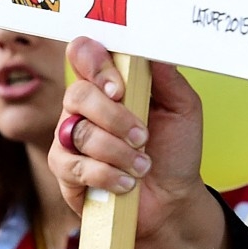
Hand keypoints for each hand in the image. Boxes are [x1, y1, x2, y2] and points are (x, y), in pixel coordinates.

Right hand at [50, 38, 207, 242]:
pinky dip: (107, 175)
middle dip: (115, 118)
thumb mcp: (183, 108)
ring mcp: (69, 137)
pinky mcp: (64, 170)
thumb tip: (152, 50)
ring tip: (142, 165)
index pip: (83, 54)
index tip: (120, 88)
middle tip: (142, 136)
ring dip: (119, 152)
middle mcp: (83, 106)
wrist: (173, 199)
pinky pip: (75, 165)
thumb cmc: (175, 150)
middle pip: (77, 94)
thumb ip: (167, 77)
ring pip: (79, 132)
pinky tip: (126, 183)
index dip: (95, 65)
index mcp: (107, 82)